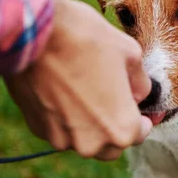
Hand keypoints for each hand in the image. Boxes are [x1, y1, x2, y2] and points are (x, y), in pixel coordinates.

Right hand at [4, 0, 152, 160]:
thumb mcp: (131, 54)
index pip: (140, 134)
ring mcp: (60, 138)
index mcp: (121, 128)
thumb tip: (139, 95)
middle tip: (115, 98)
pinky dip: (65, 116)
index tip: (141, 105)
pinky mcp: (36, 127)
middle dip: (116, 126)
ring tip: (87, 89)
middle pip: (111, 145)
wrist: (33, 32)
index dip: (144, 117)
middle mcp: (90, 143)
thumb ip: (141, 84)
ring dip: (89, 123)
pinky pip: (59, 128)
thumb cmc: (87, 39)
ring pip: (83, 138)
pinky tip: (63, 89)